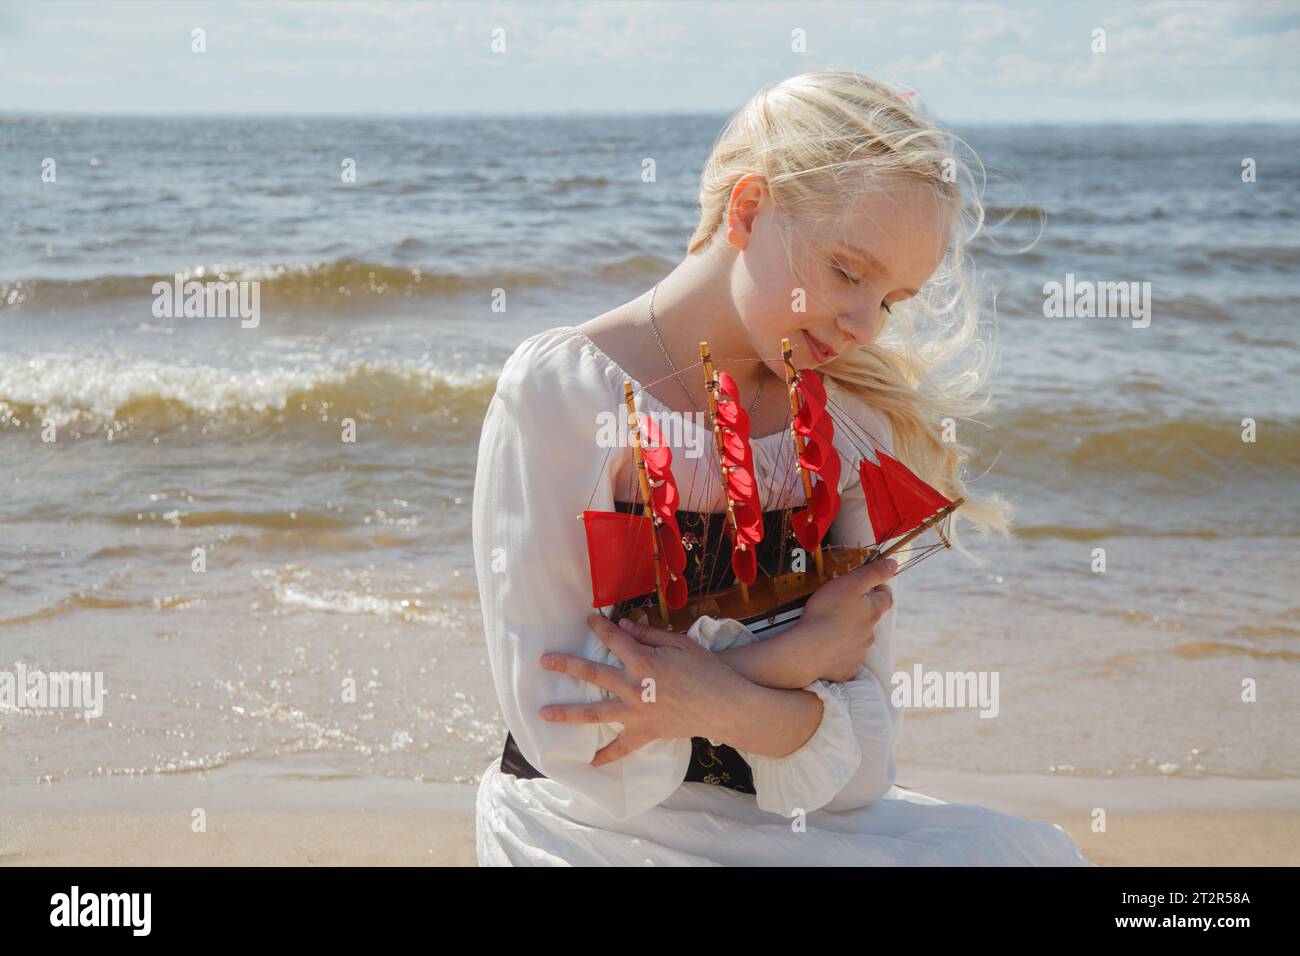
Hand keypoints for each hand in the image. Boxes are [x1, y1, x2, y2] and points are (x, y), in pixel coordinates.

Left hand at [537, 613, 756, 766]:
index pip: (613, 638)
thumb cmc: (706, 669)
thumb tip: (623, 626)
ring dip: (568, 713)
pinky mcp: (646, 732)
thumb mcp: (679, 643)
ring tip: (544, 714)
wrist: (725, 705)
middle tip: (544, 661)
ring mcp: (636, 713)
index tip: (588, 619)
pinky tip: (591, 762)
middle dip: (565, 665)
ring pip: (594, 713)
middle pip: (591, 673)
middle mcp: (632, 686)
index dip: (599, 626)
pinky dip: (607, 756)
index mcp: (642, 660)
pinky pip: (622, 747)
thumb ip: (648, 634)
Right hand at [793, 557, 896, 682]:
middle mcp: (870, 633)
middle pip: (871, 620)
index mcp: (872, 612)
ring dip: (850, 633)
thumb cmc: (826, 612)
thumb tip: (894, 564)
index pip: (886, 598)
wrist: (808, 649)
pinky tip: (828, 649)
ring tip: (831, 628)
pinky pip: (846, 659)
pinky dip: (840, 653)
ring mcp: (858, 652)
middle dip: (862, 612)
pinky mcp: (846, 668)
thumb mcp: (849, 583)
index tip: (875, 586)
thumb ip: (872, 572)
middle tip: (845, 606)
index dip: (882, 590)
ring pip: (859, 640)